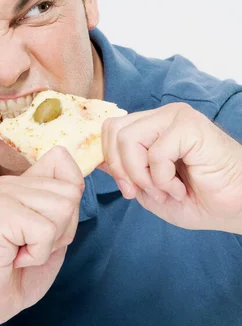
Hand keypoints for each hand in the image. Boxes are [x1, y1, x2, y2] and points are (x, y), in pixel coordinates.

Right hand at [0, 146, 83, 325]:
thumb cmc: (14, 276)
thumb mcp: (52, 239)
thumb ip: (64, 211)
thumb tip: (77, 186)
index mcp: (23, 185)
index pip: (62, 159)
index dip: (71, 195)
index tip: (49, 227)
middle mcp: (11, 183)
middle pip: (71, 193)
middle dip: (62, 229)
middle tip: (31, 246)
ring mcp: (4, 195)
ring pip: (62, 210)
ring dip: (48, 243)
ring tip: (21, 251)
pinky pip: (45, 230)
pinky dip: (37, 254)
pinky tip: (15, 258)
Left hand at [100, 102, 241, 232]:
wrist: (236, 209)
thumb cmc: (199, 199)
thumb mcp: (149, 189)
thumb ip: (124, 172)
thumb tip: (98, 161)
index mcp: (152, 127)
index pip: (111, 129)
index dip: (111, 162)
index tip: (129, 190)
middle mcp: (162, 116)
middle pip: (113, 131)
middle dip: (122, 170)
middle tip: (145, 191)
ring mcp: (176, 117)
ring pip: (128, 139)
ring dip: (143, 175)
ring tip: (166, 189)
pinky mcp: (190, 126)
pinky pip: (155, 153)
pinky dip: (163, 180)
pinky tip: (181, 187)